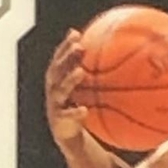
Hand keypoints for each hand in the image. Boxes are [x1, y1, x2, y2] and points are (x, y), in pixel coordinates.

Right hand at [45, 29, 88, 144]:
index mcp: (58, 78)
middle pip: (57, 69)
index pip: (59, 58)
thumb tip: (113, 52)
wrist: (68, 133)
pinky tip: (85, 110)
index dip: (65, 46)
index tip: (76, 34)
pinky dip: (75, 112)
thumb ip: (92, 71)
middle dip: (67, 57)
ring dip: (70, 80)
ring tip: (81, 72)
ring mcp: (55, 104)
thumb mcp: (84, 87)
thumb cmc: (78, 103)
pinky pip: (67, 115)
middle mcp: (53, 88)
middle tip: (79, 48)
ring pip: (60, 90)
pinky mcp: (59, 120)